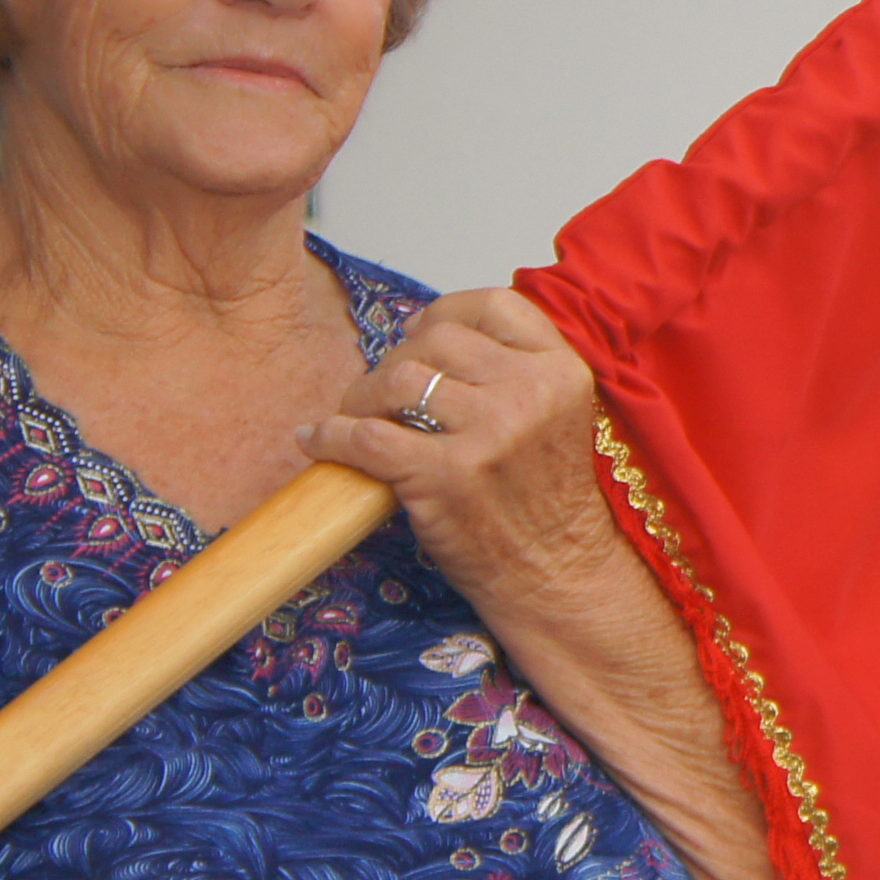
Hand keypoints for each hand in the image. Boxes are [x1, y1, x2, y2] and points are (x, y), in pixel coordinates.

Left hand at [300, 287, 626, 600]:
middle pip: (437, 339)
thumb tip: (423, 332)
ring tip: (357, 416)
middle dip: (398, 360)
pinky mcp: (447, 476)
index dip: (446, 313)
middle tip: (384, 394)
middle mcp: (530, 394)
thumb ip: (512, 370)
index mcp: (562, 372)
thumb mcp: (555, 416)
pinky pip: (367, 437)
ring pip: (398, 378)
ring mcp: (489, 434)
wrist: (556, 574)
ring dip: (363, 395)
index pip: (494, 305)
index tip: (421, 336)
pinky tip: (317, 441)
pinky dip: (330, 436)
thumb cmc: (546, 501)